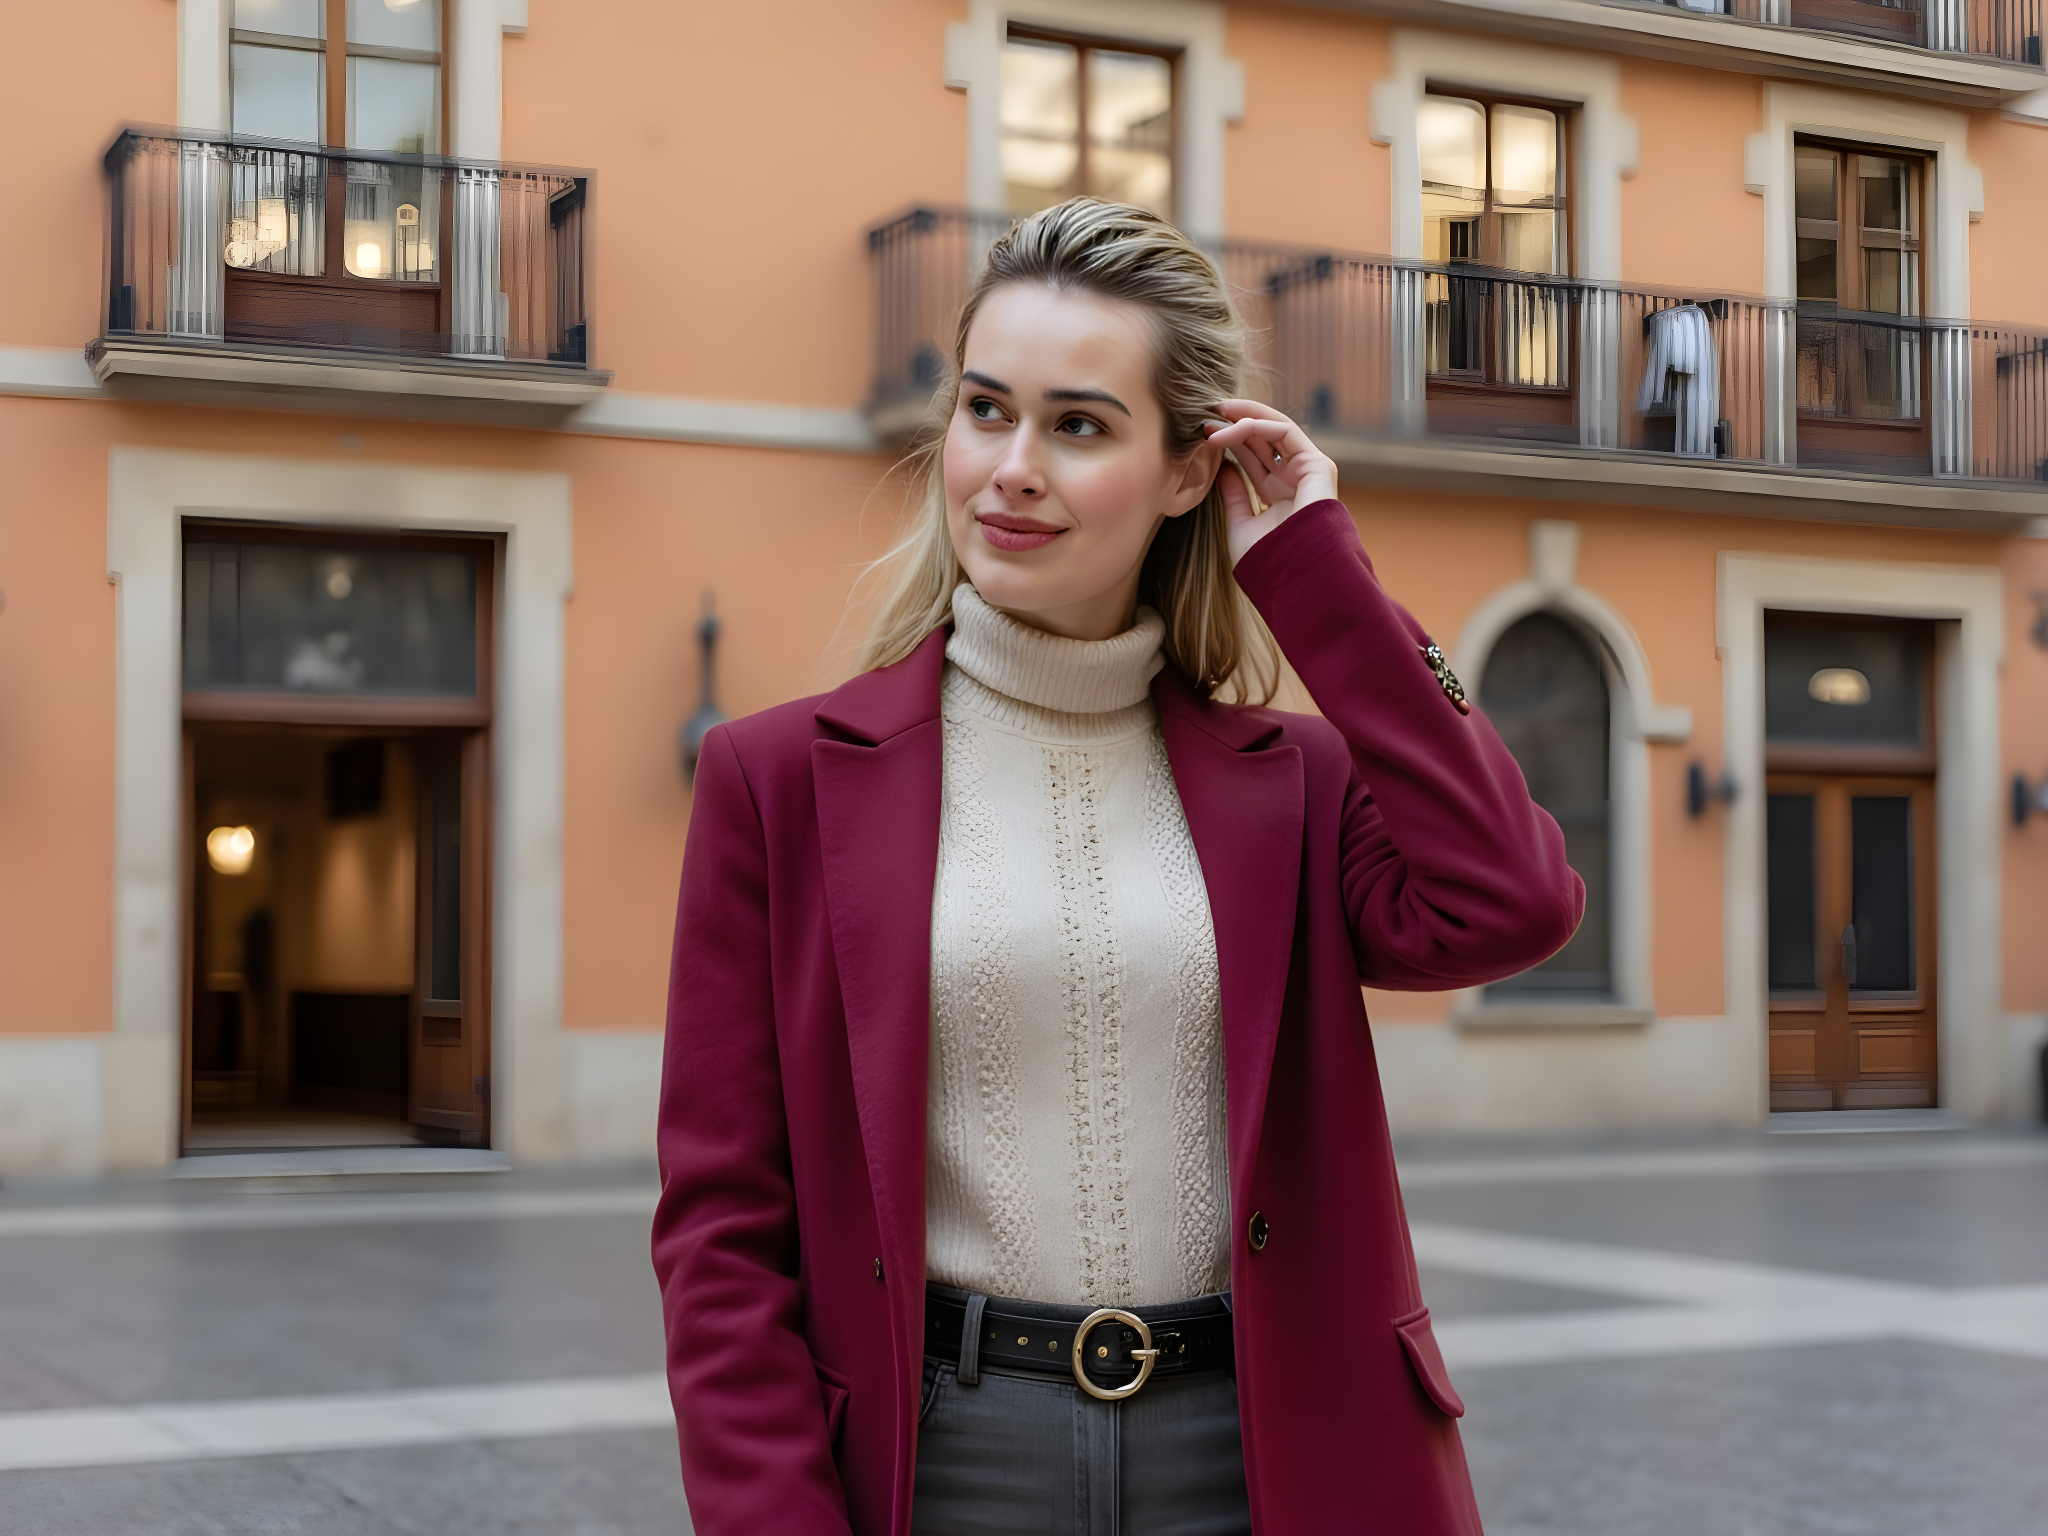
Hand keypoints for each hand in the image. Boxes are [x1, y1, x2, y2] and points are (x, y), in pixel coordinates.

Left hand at [1201, 401, 1339, 565]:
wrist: (1293, 579)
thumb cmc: (1267, 562)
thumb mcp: (1240, 523)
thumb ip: (1234, 495)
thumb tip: (1223, 467)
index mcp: (1278, 494)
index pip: (1253, 458)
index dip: (1229, 442)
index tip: (1203, 434)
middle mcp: (1293, 480)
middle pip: (1263, 440)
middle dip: (1234, 423)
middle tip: (1206, 413)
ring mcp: (1307, 471)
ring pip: (1274, 430)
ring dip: (1244, 417)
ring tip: (1216, 412)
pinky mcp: (1317, 465)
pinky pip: (1286, 432)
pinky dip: (1258, 424)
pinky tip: (1232, 428)